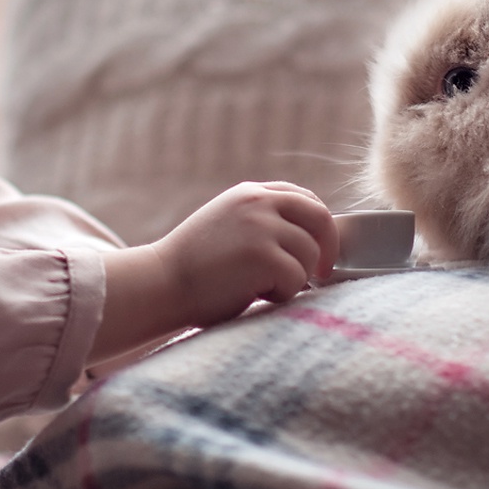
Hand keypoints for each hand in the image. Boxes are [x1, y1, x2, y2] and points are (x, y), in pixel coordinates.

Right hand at [93, 182, 335, 359]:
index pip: (303, 197)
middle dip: (328, 248)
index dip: (318, 225)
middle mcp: (258, 202)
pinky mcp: (263, 255)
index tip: (319, 249)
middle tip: (322, 274)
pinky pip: (296, 279)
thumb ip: (261, 221)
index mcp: (249, 194)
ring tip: (259, 287)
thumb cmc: (192, 267)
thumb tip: (307, 239)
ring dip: (293, 278)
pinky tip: (252, 294)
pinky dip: (281, 294)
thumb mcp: (227, 225)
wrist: (160, 283)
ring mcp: (261, 227)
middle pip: (319, 218)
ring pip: (309, 254)